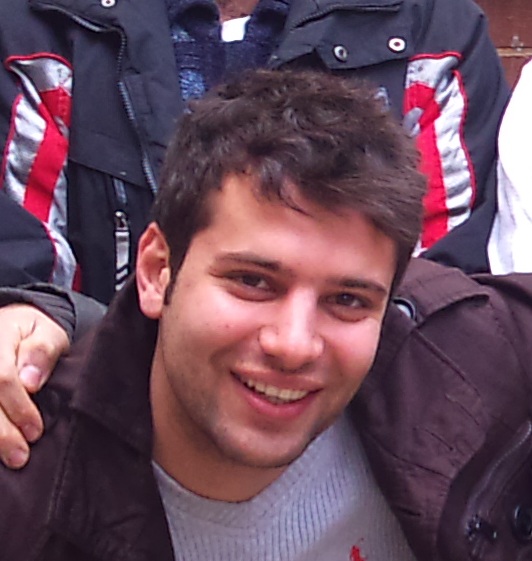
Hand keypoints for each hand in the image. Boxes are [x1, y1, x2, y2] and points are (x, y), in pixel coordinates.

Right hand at [0, 304, 68, 468]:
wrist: (15, 327)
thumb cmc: (36, 334)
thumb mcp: (49, 333)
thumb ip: (42, 351)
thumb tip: (30, 381)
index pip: (2, 378)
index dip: (18, 408)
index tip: (35, 431)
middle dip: (1, 432)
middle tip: (21, 456)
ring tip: (11, 459)